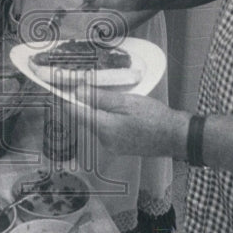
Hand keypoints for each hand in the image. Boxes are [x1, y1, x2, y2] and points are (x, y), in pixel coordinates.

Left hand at [73, 83, 187, 157]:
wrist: (175, 137)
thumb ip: (100, 98)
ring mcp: (112, 146)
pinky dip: (108, 119)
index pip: (75, 112)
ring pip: (96, 123)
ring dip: (98, 111)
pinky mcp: (120, 147)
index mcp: (103, 128)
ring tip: (111, 98)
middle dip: (85, 103)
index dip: (65, 99)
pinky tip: (120, 112)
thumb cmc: (154, 117)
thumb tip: (77, 92)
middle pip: (85, 118)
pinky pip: (107, 130)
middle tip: (86, 85)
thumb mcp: (126, 101)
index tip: (56, 87)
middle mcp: (103, 140)